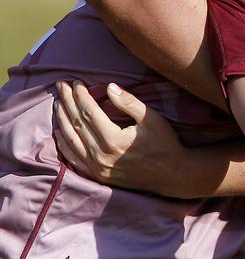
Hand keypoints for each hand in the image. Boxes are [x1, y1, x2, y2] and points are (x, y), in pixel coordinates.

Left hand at [54, 80, 184, 192]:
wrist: (171, 175)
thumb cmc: (164, 143)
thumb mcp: (151, 118)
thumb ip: (129, 102)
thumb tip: (109, 87)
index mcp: (114, 139)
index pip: (89, 111)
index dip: (80, 95)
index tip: (75, 82)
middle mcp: (101, 155)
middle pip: (76, 123)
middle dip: (67, 102)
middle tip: (60, 86)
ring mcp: (97, 168)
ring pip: (70, 140)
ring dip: (62, 120)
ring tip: (58, 103)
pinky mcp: (97, 176)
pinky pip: (73, 159)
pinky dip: (63, 144)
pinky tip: (59, 132)